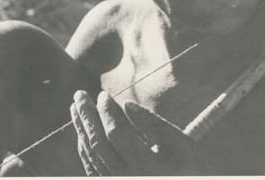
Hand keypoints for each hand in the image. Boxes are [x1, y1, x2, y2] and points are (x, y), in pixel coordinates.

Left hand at [70, 90, 208, 174]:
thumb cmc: (188, 168)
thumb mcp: (181, 143)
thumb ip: (154, 124)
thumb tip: (127, 104)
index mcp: (146, 165)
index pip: (117, 133)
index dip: (107, 111)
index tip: (103, 94)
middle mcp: (127, 178)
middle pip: (98, 143)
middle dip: (87, 116)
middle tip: (79, 95)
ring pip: (91, 155)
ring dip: (81, 129)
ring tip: (75, 108)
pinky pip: (92, 168)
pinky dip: (84, 149)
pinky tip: (82, 133)